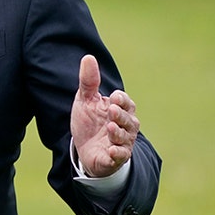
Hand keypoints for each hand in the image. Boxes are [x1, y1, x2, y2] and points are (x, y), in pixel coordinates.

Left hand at [71, 54, 138, 177]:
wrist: (84, 149)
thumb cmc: (89, 121)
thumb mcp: (85, 100)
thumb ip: (89, 81)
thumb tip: (88, 57)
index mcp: (120, 110)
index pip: (126, 103)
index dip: (122, 100)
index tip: (114, 97)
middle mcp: (125, 126)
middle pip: (129, 120)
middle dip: (121, 115)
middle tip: (111, 111)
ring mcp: (121, 143)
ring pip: (125, 138)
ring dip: (119, 133)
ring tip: (110, 128)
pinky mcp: (115, 158)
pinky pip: (120, 156)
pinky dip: (117, 154)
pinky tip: (111, 150)